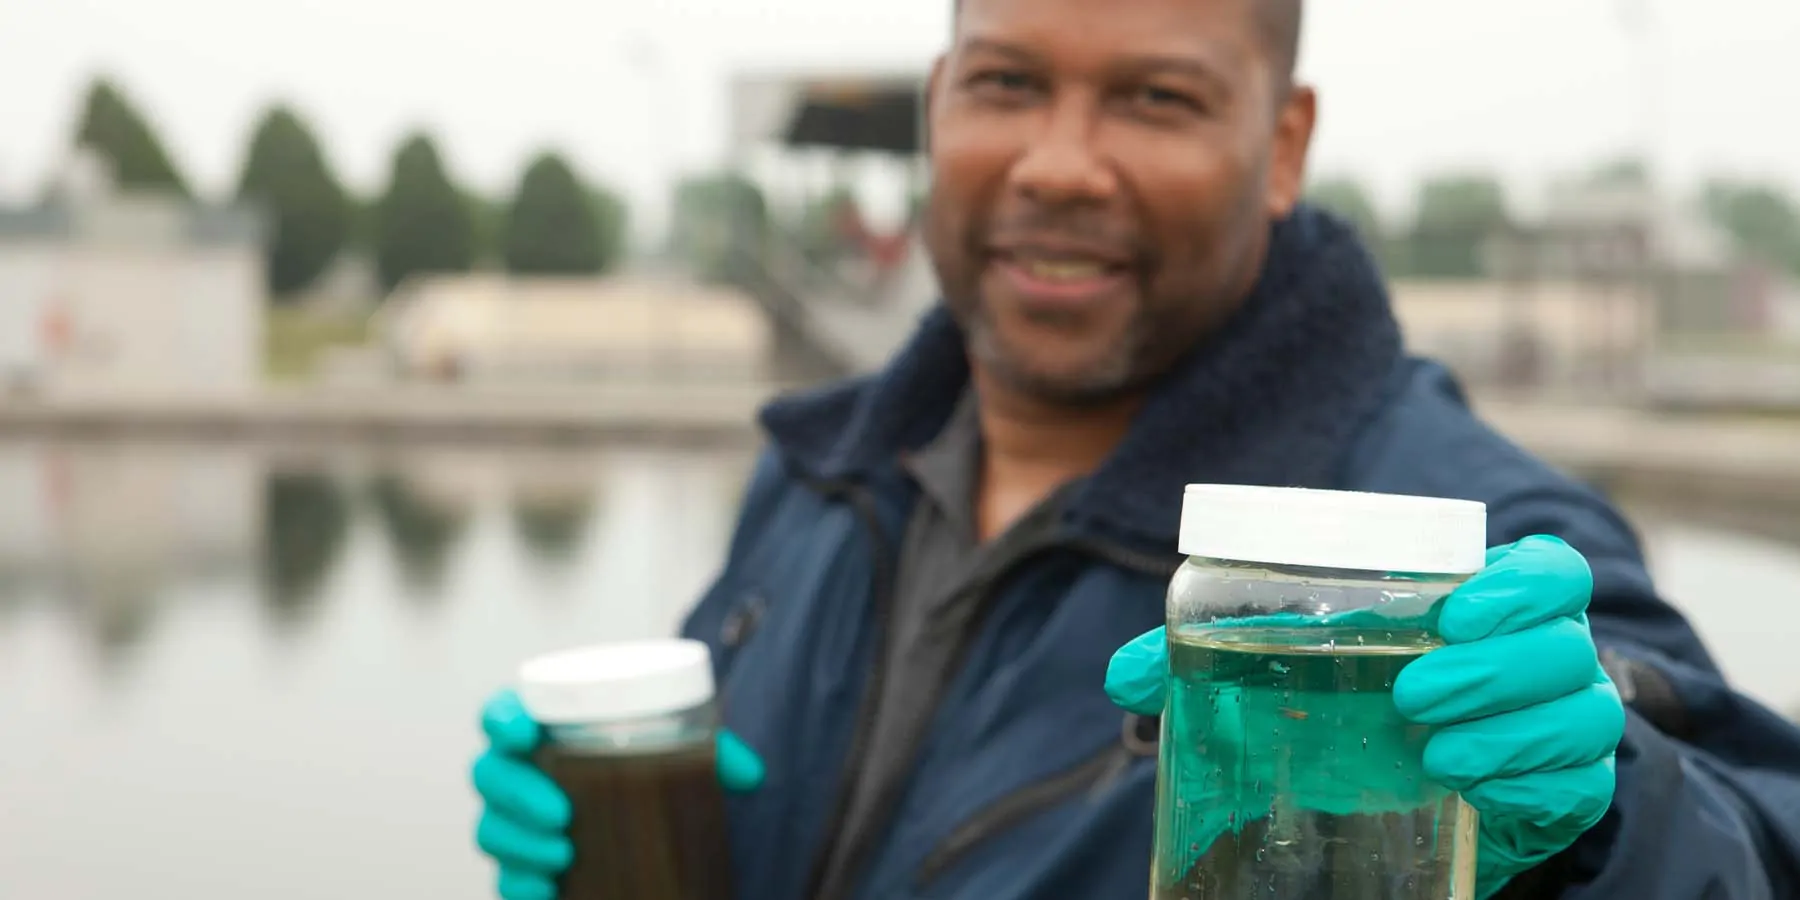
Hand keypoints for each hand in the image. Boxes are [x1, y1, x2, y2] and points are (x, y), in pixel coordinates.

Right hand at [470, 688, 765, 899]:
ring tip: (565, 854)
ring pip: (489, 830)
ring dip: (520, 844)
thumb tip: (751, 774)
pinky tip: (546, 891)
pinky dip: (521, 886)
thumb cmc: (647, 771)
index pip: (501, 712)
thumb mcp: (681, 757)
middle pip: (488, 774)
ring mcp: (512, 822)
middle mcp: (518, 772)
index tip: (527, 733)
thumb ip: (713, 754)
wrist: (644, 826)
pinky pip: (504, 879)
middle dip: (517, 794)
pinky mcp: (520, 866)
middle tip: (563, 813)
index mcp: (544, 728)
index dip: (502, 718)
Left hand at [1103, 535, 1623, 899]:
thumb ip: (1211, 660)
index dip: (1518, 583)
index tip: (1453, 611)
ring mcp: (1566, 724)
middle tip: (1413, 695)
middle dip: (1494, 667)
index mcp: (1490, 605)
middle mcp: (1547, 656)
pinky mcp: (1570, 791)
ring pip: (1577, 713)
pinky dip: (1526, 782)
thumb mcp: (1297, 673)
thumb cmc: (1361, 705)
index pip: (1546, 570)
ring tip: (1435, 751)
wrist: (1429, 798)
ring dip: (1507, 729)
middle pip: (1563, 642)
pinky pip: (1577, 784)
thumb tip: (1122, 675)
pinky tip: (1466, 785)